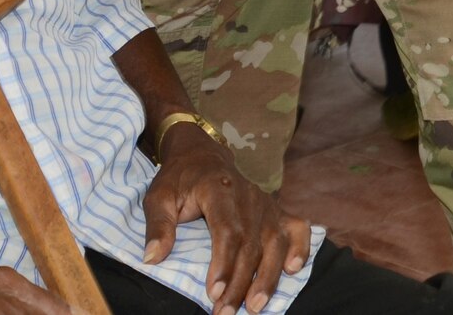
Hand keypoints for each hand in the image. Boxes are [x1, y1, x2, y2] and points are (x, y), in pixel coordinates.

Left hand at [143, 127, 311, 314]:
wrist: (201, 155)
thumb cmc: (179, 179)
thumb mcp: (159, 196)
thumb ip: (158, 226)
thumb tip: (152, 258)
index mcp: (217, 189)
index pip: (227, 230)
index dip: (223, 263)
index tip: (213, 292)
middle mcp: (247, 195)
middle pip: (250, 243)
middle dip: (240, 282)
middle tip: (226, 312)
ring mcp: (265, 202)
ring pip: (274, 242)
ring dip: (267, 277)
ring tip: (256, 306)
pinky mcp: (275, 209)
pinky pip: (296, 228)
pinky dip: (300, 248)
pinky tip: (293, 270)